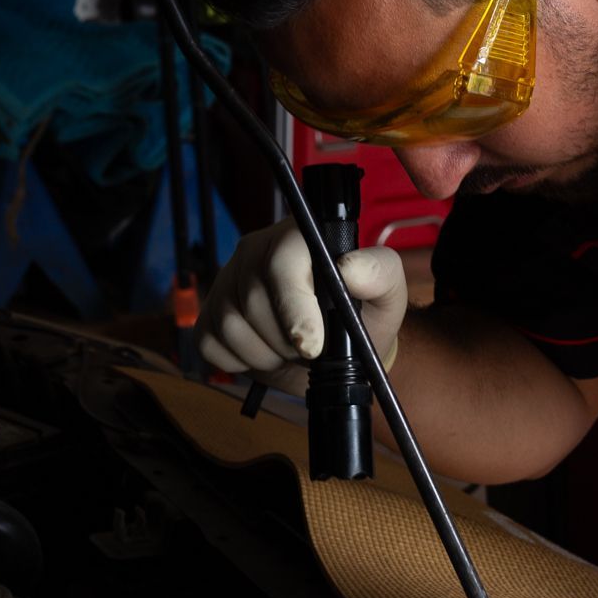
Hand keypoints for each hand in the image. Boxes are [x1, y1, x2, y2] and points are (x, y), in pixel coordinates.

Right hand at [195, 219, 407, 395]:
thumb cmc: (363, 314)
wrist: (341, 351)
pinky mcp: (210, 312)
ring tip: (292, 349)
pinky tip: (267, 352)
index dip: (293, 306)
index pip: (281, 262)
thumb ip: (379, 273)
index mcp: (298, 236)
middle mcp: (256, 250)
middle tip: (313, 348)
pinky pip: (211, 343)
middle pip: (253, 300)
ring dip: (267, 353)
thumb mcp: (387, 293)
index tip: (311, 345)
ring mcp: (227, 280)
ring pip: (230, 325)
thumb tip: (350, 268)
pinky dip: (242, 361)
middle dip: (287, 339)